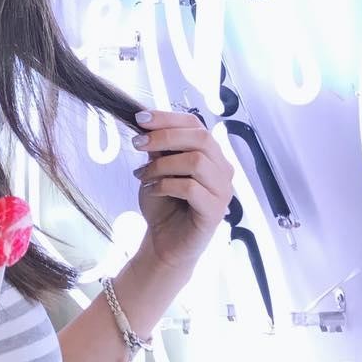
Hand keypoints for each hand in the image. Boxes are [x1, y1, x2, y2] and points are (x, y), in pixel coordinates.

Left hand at [131, 110, 233, 271]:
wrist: (164, 243)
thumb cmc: (164, 206)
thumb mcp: (156, 170)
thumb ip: (157, 148)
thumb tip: (147, 123)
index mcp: (210, 155)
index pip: (196, 124)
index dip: (168, 118)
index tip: (140, 118)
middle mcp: (222, 169)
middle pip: (201, 138)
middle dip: (165, 136)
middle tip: (138, 144)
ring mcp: (222, 190)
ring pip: (197, 161)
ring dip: (163, 165)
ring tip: (144, 176)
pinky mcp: (215, 211)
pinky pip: (192, 188)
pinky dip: (166, 185)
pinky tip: (153, 191)